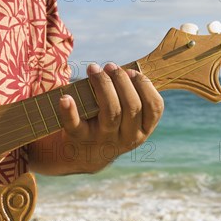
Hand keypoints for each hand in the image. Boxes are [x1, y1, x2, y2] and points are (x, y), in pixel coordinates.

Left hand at [29, 63, 163, 174]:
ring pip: (111, 112)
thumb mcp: (127, 119)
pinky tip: (66, 98)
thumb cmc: (108, 124)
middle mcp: (127, 138)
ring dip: (103, 85)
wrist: (84, 155)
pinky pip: (76, 125)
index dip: (145, 85)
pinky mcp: (80, 139)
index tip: (131, 71)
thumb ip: (132, 97)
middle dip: (122, 81)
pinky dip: (69, 111)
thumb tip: (129, 68)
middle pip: (132, 106)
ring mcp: (104, 140)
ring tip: (94, 68)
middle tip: (110, 66)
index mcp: (143, 130)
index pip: (154, 107)